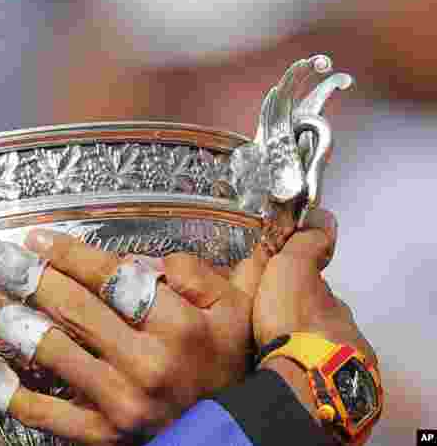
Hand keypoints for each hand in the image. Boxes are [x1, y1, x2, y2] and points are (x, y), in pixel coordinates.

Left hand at [0, 230, 269, 444]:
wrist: (235, 435)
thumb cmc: (220, 364)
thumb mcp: (229, 310)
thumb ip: (193, 273)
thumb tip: (140, 258)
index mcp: (178, 325)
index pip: (112, 278)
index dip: (68, 254)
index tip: (36, 239)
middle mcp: (148, 363)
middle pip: (75, 309)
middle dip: (29, 278)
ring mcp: (121, 402)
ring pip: (52, 352)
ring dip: (10, 322)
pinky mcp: (101, 435)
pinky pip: (42, 411)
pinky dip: (4, 388)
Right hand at [253, 209, 376, 413]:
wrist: (304, 379)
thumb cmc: (295, 324)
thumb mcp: (293, 270)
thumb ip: (306, 245)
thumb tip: (322, 217)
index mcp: (337, 311)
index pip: (319, 295)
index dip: (297, 292)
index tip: (279, 295)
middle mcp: (346, 338)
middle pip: (320, 325)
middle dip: (299, 323)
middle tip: (270, 324)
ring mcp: (338, 367)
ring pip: (315, 351)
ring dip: (297, 348)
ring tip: (268, 350)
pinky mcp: (329, 395)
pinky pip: (309, 376)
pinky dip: (296, 371)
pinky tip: (277, 371)